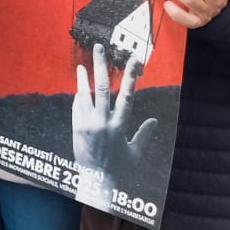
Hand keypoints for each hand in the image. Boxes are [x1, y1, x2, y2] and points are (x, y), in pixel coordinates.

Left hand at [72, 42, 157, 207]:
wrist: (97, 181)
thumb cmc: (121, 168)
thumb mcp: (136, 152)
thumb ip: (144, 135)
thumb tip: (153, 121)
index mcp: (120, 126)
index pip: (128, 95)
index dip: (131, 76)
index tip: (133, 60)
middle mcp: (103, 122)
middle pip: (103, 88)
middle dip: (101, 66)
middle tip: (98, 48)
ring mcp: (88, 125)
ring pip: (85, 95)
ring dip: (84, 79)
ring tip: (83, 64)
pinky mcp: (76, 129)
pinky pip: (77, 108)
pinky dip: (79, 97)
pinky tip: (80, 88)